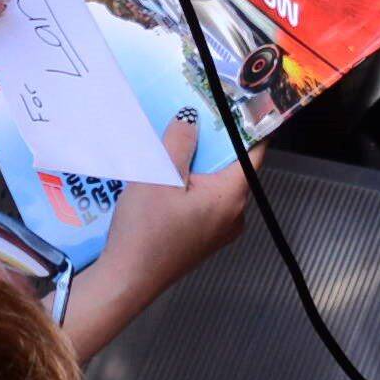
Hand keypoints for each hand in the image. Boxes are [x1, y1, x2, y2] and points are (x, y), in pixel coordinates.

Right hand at [58, 110, 249, 359]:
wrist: (126, 281)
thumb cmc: (146, 230)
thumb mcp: (160, 177)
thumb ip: (180, 142)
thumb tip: (192, 118)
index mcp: (232, 196)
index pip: (253, 151)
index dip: (247, 123)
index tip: (237, 98)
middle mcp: (234, 214)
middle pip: (234, 166)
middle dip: (216, 139)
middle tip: (198, 109)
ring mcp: (219, 230)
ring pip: (217, 183)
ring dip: (200, 161)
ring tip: (179, 135)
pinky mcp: (201, 238)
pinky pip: (204, 200)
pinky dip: (192, 183)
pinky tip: (170, 172)